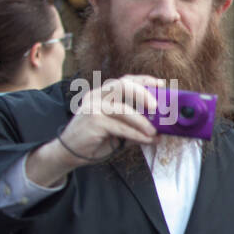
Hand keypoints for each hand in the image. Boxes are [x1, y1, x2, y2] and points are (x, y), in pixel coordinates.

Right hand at [25, 75, 159, 185]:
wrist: (71, 153)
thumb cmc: (97, 140)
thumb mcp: (119, 130)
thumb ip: (136, 127)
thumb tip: (161, 131)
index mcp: (102, 94)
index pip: (124, 80)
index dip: (144, 80)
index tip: (161, 84)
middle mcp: (96, 96)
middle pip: (122, 86)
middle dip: (143, 94)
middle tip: (157, 108)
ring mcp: (93, 107)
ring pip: (122, 108)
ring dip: (142, 121)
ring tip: (154, 132)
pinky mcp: (92, 121)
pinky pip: (120, 126)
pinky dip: (136, 134)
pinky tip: (147, 140)